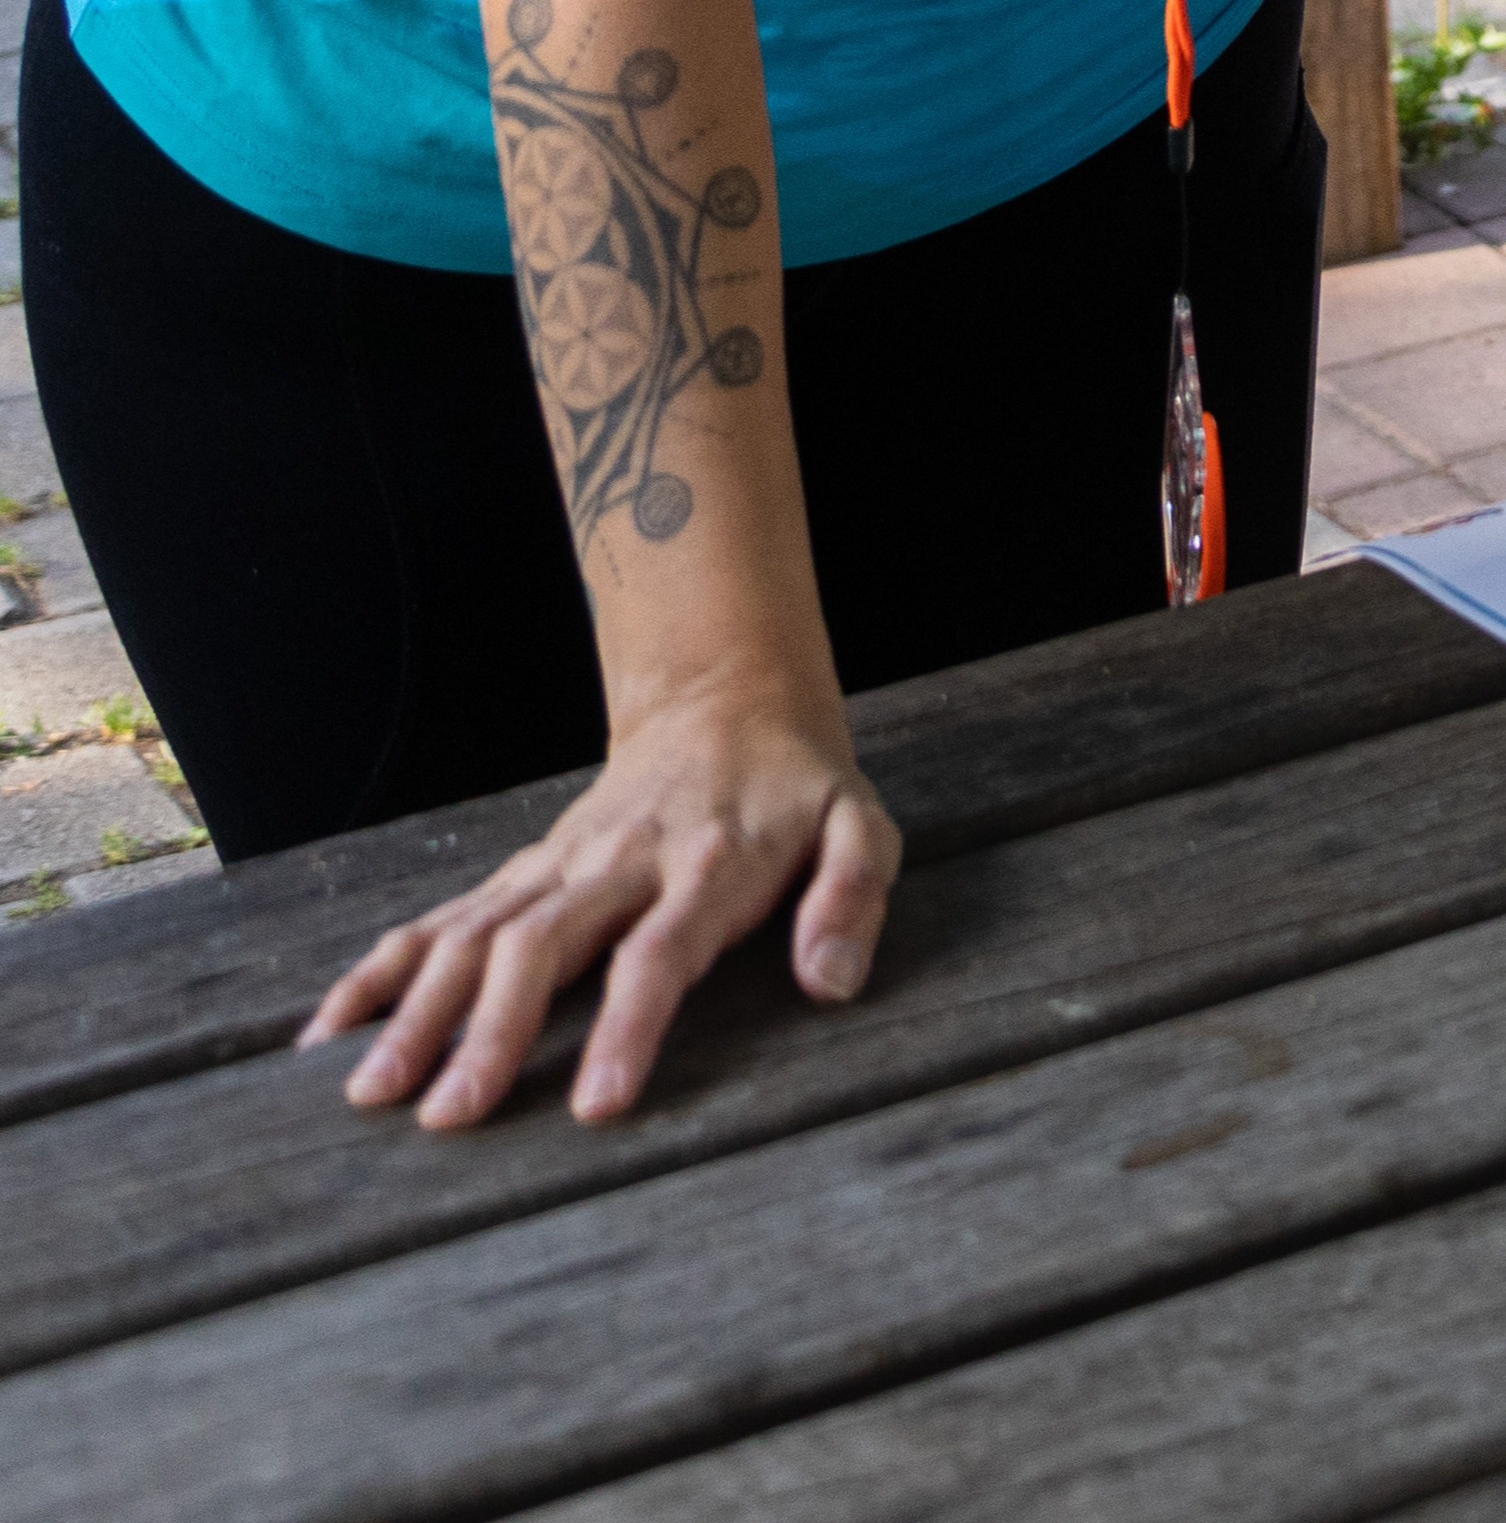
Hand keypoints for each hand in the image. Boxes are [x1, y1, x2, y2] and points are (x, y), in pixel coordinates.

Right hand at [303, 666, 895, 1129]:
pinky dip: (381, 972)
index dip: (627, 1030)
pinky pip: (441, 919)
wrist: (729, 704)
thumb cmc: (801, 790)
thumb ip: (852, 899)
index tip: (595, 1106)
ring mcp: (558, 865)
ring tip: (368, 1092)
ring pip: (476, 934)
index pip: (659, 956)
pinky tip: (328, 1033)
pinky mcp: (522, 870)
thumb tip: (831, 983)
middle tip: (447, 1117)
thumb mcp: (862, 826)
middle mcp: (619, 864)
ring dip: (417, 1011)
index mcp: (709, 865)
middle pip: (543, 946)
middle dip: (491, 1032)